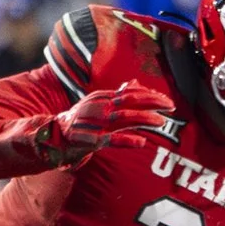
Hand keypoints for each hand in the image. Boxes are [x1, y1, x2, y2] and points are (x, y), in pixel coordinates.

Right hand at [35, 81, 174, 166]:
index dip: (149, 95)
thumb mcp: (98, 103)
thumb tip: (135, 83)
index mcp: (102, 97)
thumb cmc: (81, 120)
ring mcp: (94, 123)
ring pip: (123, 118)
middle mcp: (99, 107)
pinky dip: (127, 141)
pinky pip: (111, 140)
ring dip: (144, 119)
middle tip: (171, 107)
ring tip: (161, 121)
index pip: (129, 93)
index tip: (167, 100)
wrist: (54, 136)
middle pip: (129, 101)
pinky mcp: (90, 140)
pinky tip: (142, 142)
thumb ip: (118, 95)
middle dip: (152, 103)